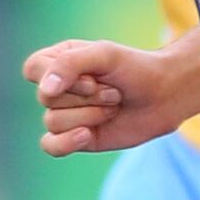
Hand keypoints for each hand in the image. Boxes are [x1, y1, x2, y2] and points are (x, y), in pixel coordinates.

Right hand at [24, 33, 199, 156]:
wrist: (165, 96)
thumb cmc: (135, 69)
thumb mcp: (104, 54)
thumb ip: (69, 64)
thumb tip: (45, 91)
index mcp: (60, 61)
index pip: (33, 69)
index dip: (59, 76)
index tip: (92, 77)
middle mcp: (59, 88)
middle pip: (46, 99)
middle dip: (87, 97)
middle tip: (114, 91)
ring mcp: (66, 114)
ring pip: (53, 122)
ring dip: (90, 115)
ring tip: (113, 107)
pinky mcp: (75, 138)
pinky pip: (50, 145)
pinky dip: (66, 143)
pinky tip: (88, 135)